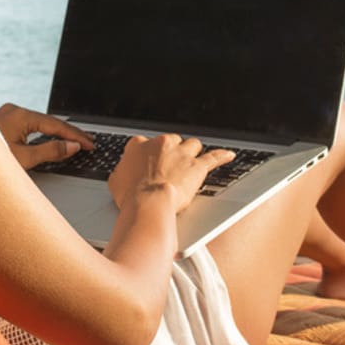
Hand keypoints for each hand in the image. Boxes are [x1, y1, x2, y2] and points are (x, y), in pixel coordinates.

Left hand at [0, 103, 93, 169]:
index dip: (75, 136)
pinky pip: (30, 126)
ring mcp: (8, 115)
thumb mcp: (24, 159)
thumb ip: (51, 151)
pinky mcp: (5, 121)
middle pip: (49, 122)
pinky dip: (43, 133)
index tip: (89, 144)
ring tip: (75, 141)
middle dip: (69, 133)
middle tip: (88, 142)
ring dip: (57, 133)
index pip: (55, 125)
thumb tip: (72, 147)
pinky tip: (54, 137)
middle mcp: (14, 111)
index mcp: (20, 116)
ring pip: (40, 123)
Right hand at [107, 134, 234, 212]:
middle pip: (171, 141)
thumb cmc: (130, 196)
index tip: (150, 163)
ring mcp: (180, 153)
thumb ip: (122, 171)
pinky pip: (214, 157)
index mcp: (139, 145)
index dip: (150, 155)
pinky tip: (229, 155)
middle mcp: (161, 144)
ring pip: (191, 145)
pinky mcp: (196, 165)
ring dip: (192, 153)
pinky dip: (222, 156)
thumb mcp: (116, 182)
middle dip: (172, 153)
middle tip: (171, 168)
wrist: (148, 203)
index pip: (145, 144)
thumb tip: (123, 172)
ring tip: (193, 162)